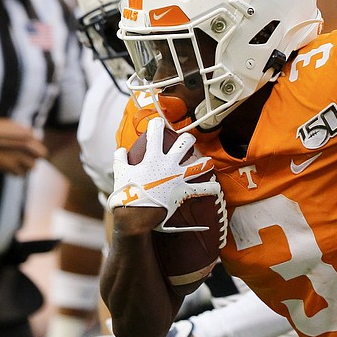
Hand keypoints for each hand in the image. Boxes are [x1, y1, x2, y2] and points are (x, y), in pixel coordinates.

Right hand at [0, 118, 46, 174]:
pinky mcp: (10, 167)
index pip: (41, 147)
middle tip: (25, 157)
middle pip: (40, 157)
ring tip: (18, 164)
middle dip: (34, 157)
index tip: (31, 151)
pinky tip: (11, 169)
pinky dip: (18, 173)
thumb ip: (25, 131)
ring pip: (32, 167)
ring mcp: (19, 157)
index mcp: (28, 135)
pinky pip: (21, 174)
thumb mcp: (10, 124)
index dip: (36, 150)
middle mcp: (27, 147)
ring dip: (27, 166)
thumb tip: (33, 136)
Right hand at [107, 117, 220, 231]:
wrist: (136, 214)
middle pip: (184, 144)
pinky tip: (217, 187)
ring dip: (204, 163)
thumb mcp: (120, 172)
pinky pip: (201, 189)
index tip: (158, 122)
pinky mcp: (183, 191)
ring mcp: (178, 177)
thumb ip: (120, 159)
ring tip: (209, 161)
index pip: (156, 134)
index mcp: (152, 157)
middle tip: (188, 140)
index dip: (157, 125)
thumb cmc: (126, 193)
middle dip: (188, 140)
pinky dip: (210, 188)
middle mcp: (168, 164)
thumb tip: (120, 150)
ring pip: (197, 165)